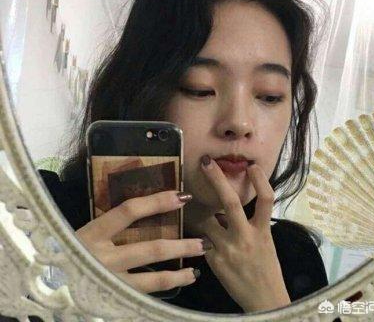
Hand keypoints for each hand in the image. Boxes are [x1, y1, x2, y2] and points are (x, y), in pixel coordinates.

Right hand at [76, 190, 203, 293]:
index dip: (157, 202)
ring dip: (179, 270)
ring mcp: (110, 280)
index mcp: (95, 232)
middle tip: (203, 241)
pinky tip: (184, 278)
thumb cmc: (73, 249)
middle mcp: (103, 257)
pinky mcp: (115, 297)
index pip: (129, 210)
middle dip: (181, 245)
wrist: (51, 283)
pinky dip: (168, 285)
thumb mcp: (89, 230)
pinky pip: (147, 292)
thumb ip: (113, 222)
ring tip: (199, 264)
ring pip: (153, 276)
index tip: (182, 196)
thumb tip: (149, 204)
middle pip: (150, 248)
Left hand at [199, 157, 290, 311]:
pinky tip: (190, 231)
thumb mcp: (265, 243)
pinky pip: (200, 240)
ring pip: (205, 220)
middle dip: (217, 179)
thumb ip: (250, 224)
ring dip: (197, 210)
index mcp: (262, 232)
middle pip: (231, 202)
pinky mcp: (214, 261)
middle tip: (206, 162)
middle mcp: (245, 237)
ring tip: (187, 200)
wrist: (264, 301)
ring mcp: (227, 249)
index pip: (266, 200)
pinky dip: (196, 232)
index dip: (260, 180)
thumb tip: (227, 206)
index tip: (252, 165)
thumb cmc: (266, 268)